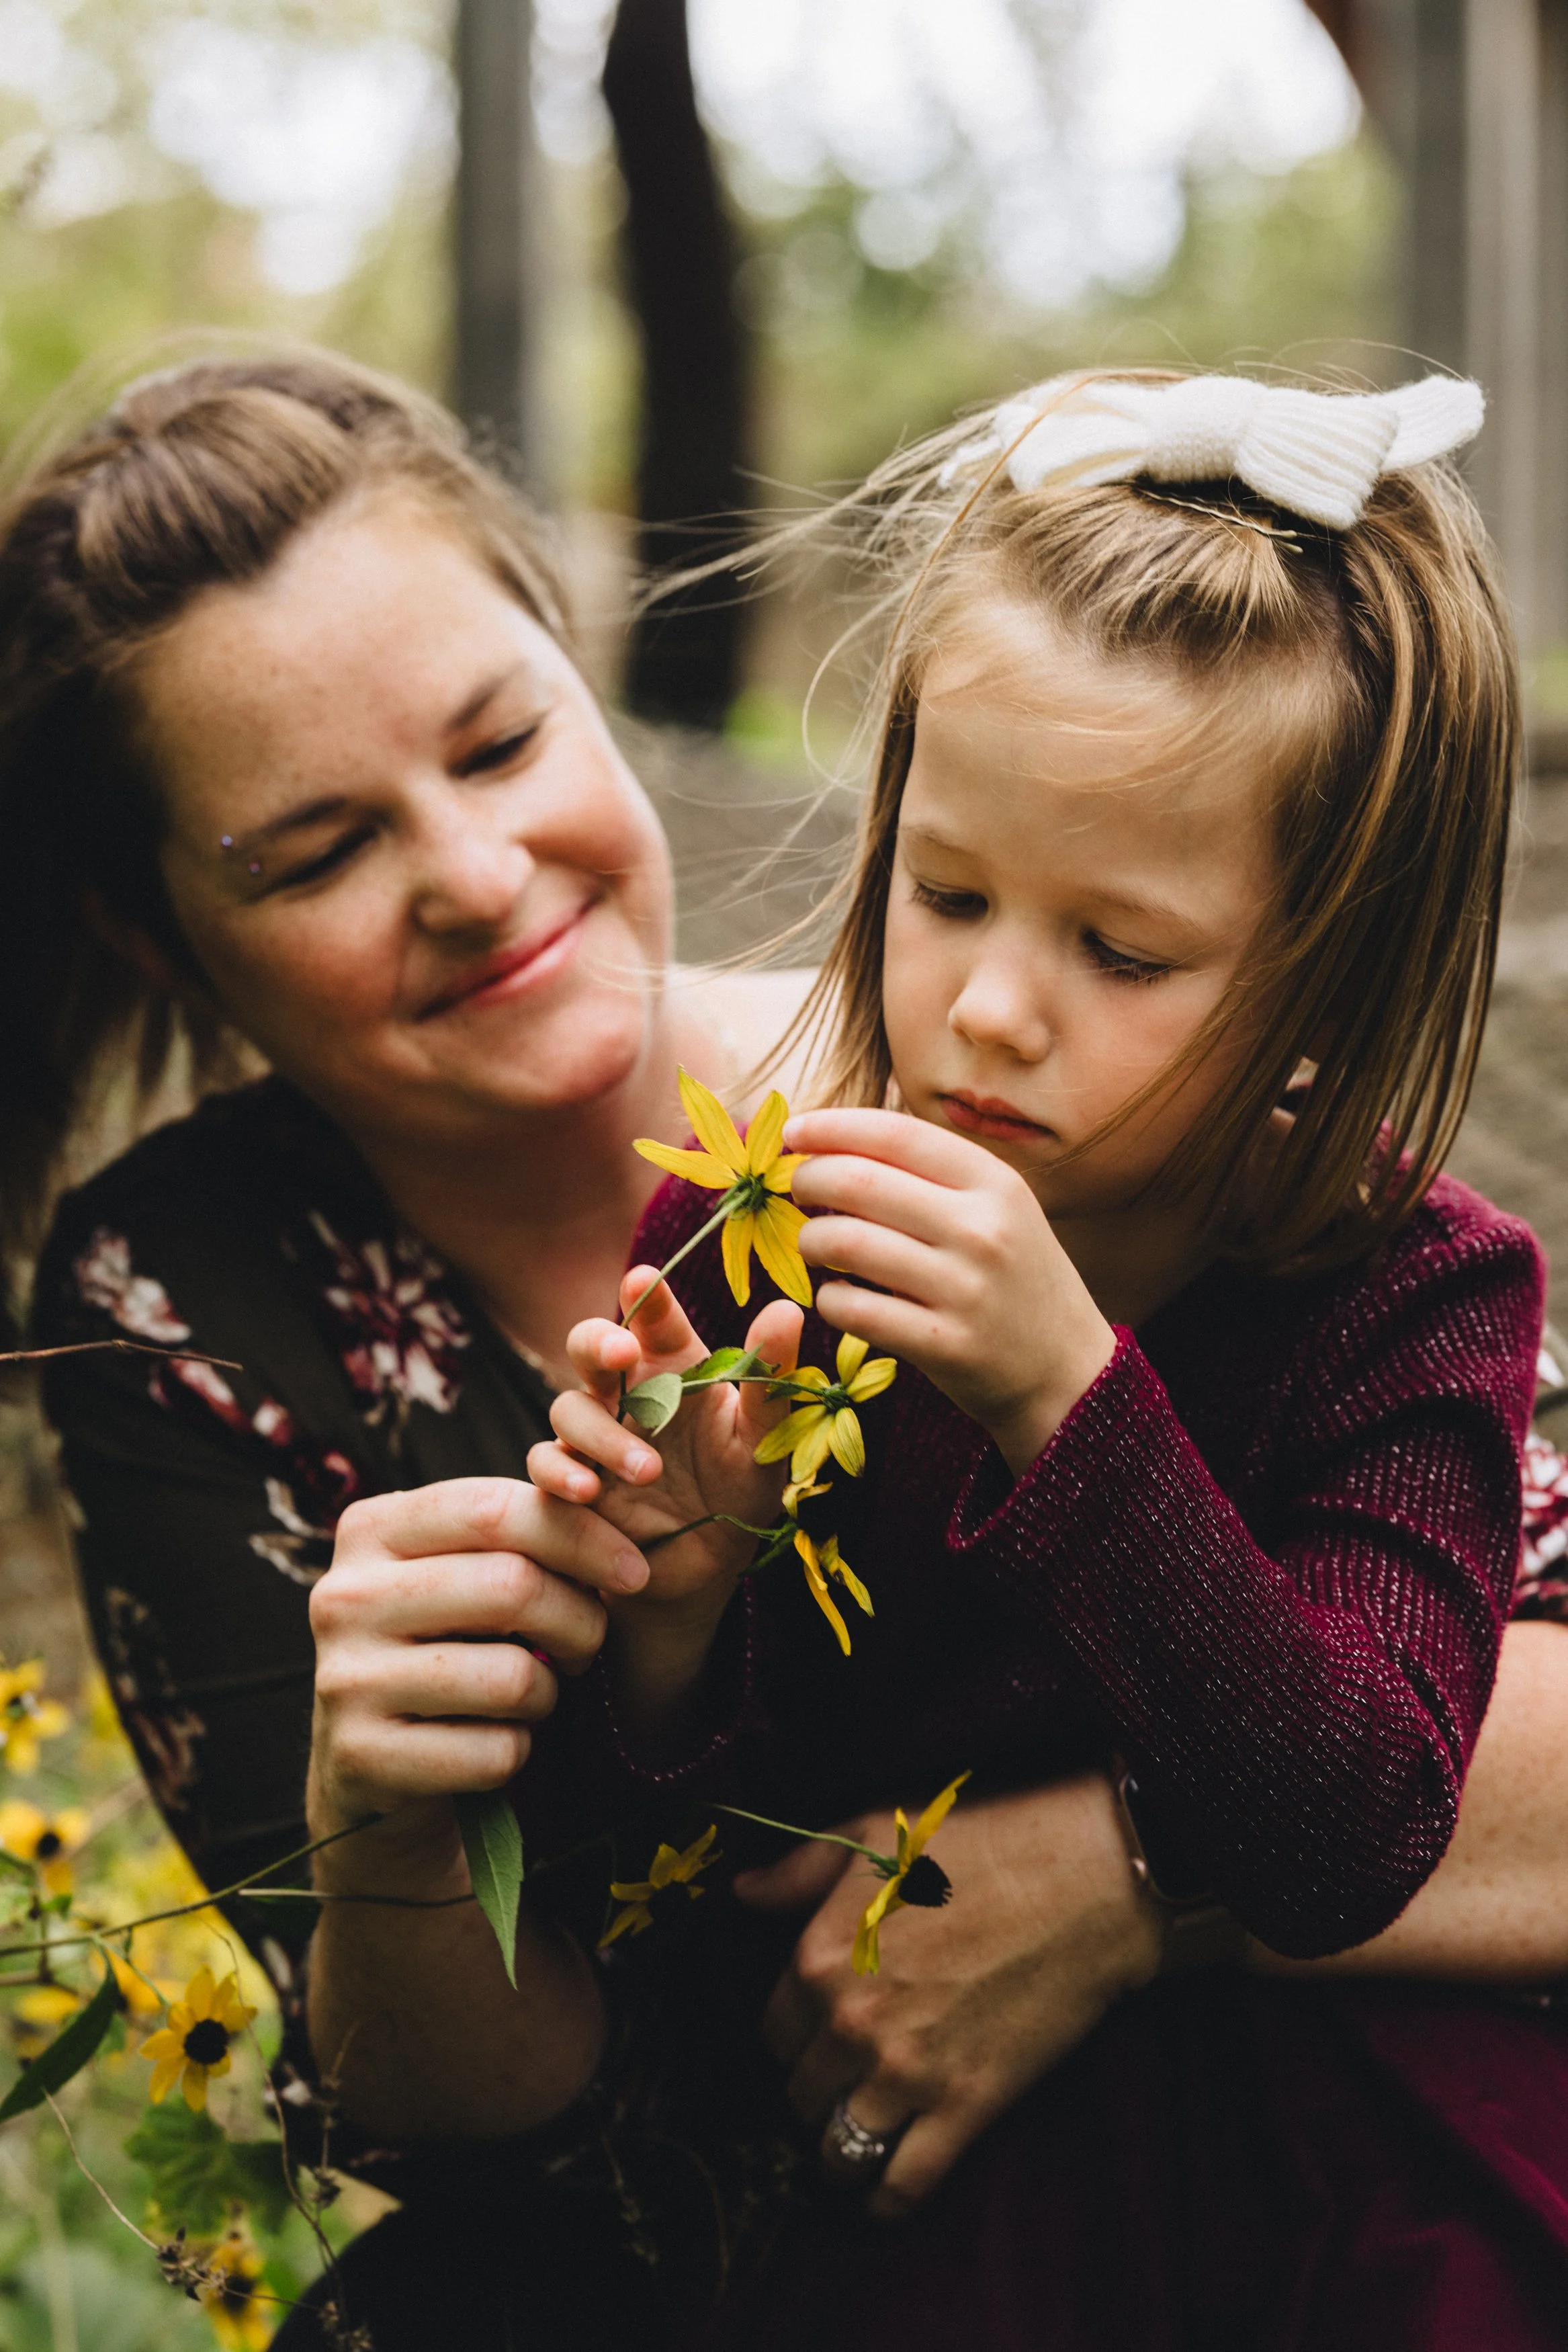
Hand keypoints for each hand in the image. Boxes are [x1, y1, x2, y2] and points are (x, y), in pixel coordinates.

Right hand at [307, 1475, 643, 1891]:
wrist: (372, 1765)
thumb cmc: (445, 1647)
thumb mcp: (465, 1575)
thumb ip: (518, 1535)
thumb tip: (610, 1502)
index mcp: (370, 1530)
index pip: (494, 1508)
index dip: (582, 1535)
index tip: (635, 1570)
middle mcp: (342, 1596)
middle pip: (512, 1585)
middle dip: (580, 1620)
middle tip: (588, 1644)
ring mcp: (345, 1679)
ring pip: (511, 1676)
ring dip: (549, 1692)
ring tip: (532, 1694)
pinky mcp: (363, 1757)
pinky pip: (495, 1752)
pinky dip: (519, 1751)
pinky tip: (494, 1742)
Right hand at [529, 1270, 801, 1736]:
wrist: (707, 1572)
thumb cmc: (740, 1492)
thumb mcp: (763, 1442)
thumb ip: (770, 1380)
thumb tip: (787, 1309)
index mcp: (675, 1369)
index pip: (654, 1319)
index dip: (646, 1296)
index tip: (643, 1280)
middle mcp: (627, 1394)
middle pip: (590, 1346)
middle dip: (598, 1343)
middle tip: (622, 1355)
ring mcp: (593, 1437)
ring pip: (568, 1408)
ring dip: (603, 1435)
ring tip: (649, 1471)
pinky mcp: (570, 1483)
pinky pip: (546, 1465)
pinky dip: (562, 1474)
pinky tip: (590, 1493)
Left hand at [738, 1776, 1159, 2217]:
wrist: (1086, 1879)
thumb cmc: (980, 1845)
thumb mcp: (873, 1836)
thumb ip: (799, 1873)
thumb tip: (742, 1893)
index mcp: (820, 1957)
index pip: (771, 2031)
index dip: (792, 2033)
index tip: (815, 2032)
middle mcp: (850, 2023)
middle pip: (800, 2094)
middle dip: (816, 2088)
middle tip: (844, 2079)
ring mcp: (906, 2072)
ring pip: (838, 2150)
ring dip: (840, 2150)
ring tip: (857, 2136)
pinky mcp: (965, 2107)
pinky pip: (901, 2187)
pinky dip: (883, 2203)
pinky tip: (881, 2195)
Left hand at [786, 1109, 1116, 1475]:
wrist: (1066, 1371)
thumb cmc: (1016, 1278)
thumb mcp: (998, 1210)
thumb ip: (930, 1177)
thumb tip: (836, 1145)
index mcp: (994, 1182)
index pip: (895, 1133)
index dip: (832, 1127)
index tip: (794, 1132)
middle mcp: (982, 1229)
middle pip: (860, 1181)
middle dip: (809, 1179)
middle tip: (797, 1190)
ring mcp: (964, 1289)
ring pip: (846, 1242)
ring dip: (811, 1240)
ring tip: (813, 1245)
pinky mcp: (944, 1345)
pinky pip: (854, 1309)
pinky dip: (830, 1299)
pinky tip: (836, 1296)